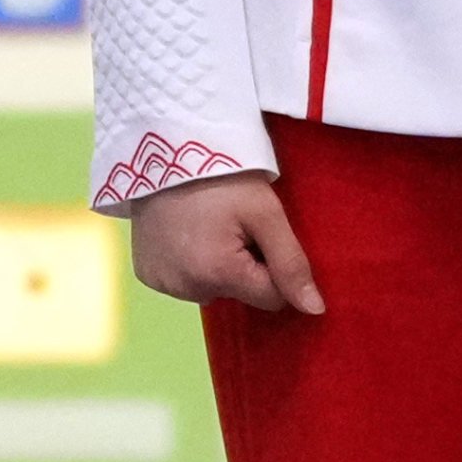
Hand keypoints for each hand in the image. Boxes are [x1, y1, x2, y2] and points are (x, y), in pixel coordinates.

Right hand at [130, 172, 323, 314]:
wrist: (168, 151)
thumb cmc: (224, 178)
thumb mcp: (266, 213)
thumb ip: (291, 264)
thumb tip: (315, 310)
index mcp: (219, 274)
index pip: (271, 298)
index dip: (275, 269)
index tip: (262, 237)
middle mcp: (187, 288)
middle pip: (240, 294)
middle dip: (245, 267)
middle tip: (233, 226)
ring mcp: (162, 283)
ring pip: (212, 290)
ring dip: (217, 268)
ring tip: (208, 227)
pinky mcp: (147, 275)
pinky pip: (183, 282)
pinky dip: (190, 265)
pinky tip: (187, 234)